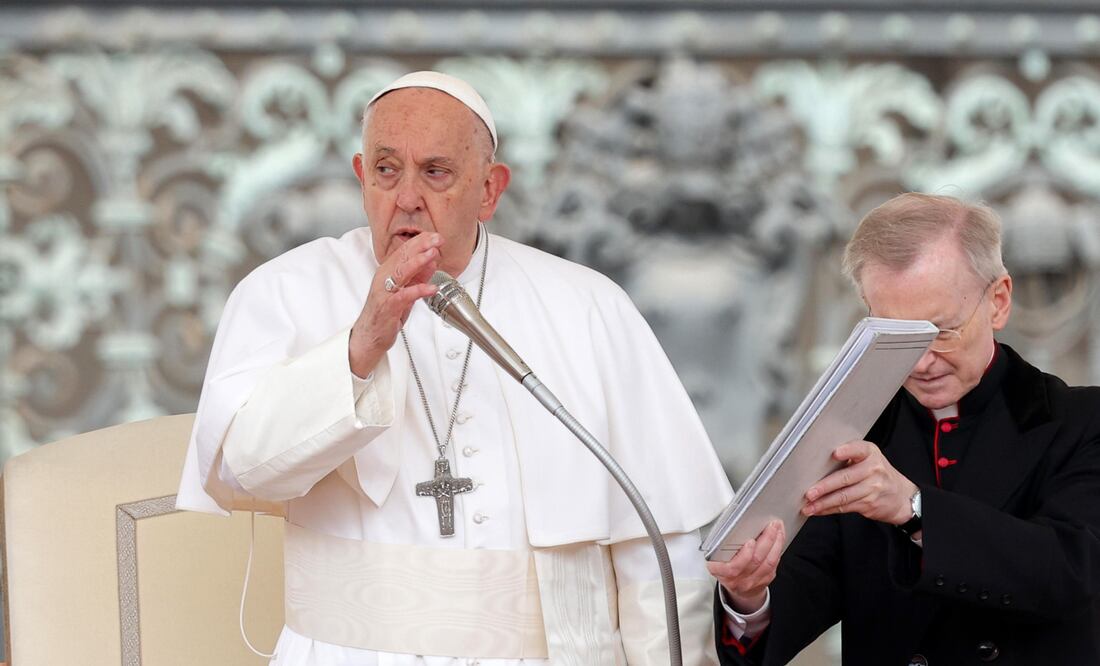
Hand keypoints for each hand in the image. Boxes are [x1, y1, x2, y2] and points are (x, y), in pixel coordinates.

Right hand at [349, 233, 441, 376]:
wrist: (370, 335)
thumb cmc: (387, 311)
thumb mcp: (407, 289)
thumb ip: (419, 275)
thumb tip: (432, 260)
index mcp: (388, 271)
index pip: (405, 251)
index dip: (421, 241)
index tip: (436, 236)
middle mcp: (384, 277)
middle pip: (403, 257)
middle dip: (421, 246)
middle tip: (438, 238)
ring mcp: (385, 292)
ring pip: (401, 272)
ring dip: (418, 262)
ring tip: (433, 254)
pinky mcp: (388, 307)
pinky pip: (403, 296)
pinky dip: (418, 290)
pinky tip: (431, 288)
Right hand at [706, 520, 783, 612]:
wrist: (735, 588)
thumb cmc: (723, 566)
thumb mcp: (712, 557)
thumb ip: (721, 544)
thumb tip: (732, 526)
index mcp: (721, 572)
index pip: (732, 567)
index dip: (745, 555)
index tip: (751, 542)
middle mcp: (737, 579)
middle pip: (756, 560)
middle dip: (766, 539)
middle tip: (771, 525)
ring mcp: (752, 581)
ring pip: (768, 562)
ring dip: (776, 543)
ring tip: (777, 529)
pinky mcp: (764, 581)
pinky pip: (774, 565)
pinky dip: (778, 550)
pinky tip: (779, 539)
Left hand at [802, 440, 917, 524]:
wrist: (901, 495)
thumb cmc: (877, 473)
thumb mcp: (869, 457)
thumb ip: (849, 456)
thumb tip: (817, 461)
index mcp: (870, 453)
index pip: (858, 449)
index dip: (847, 451)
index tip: (835, 453)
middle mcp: (873, 469)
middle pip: (846, 478)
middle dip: (825, 486)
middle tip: (809, 492)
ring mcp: (872, 488)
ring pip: (844, 496)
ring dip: (823, 503)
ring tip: (808, 506)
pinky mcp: (869, 504)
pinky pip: (845, 507)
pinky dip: (829, 509)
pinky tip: (818, 510)